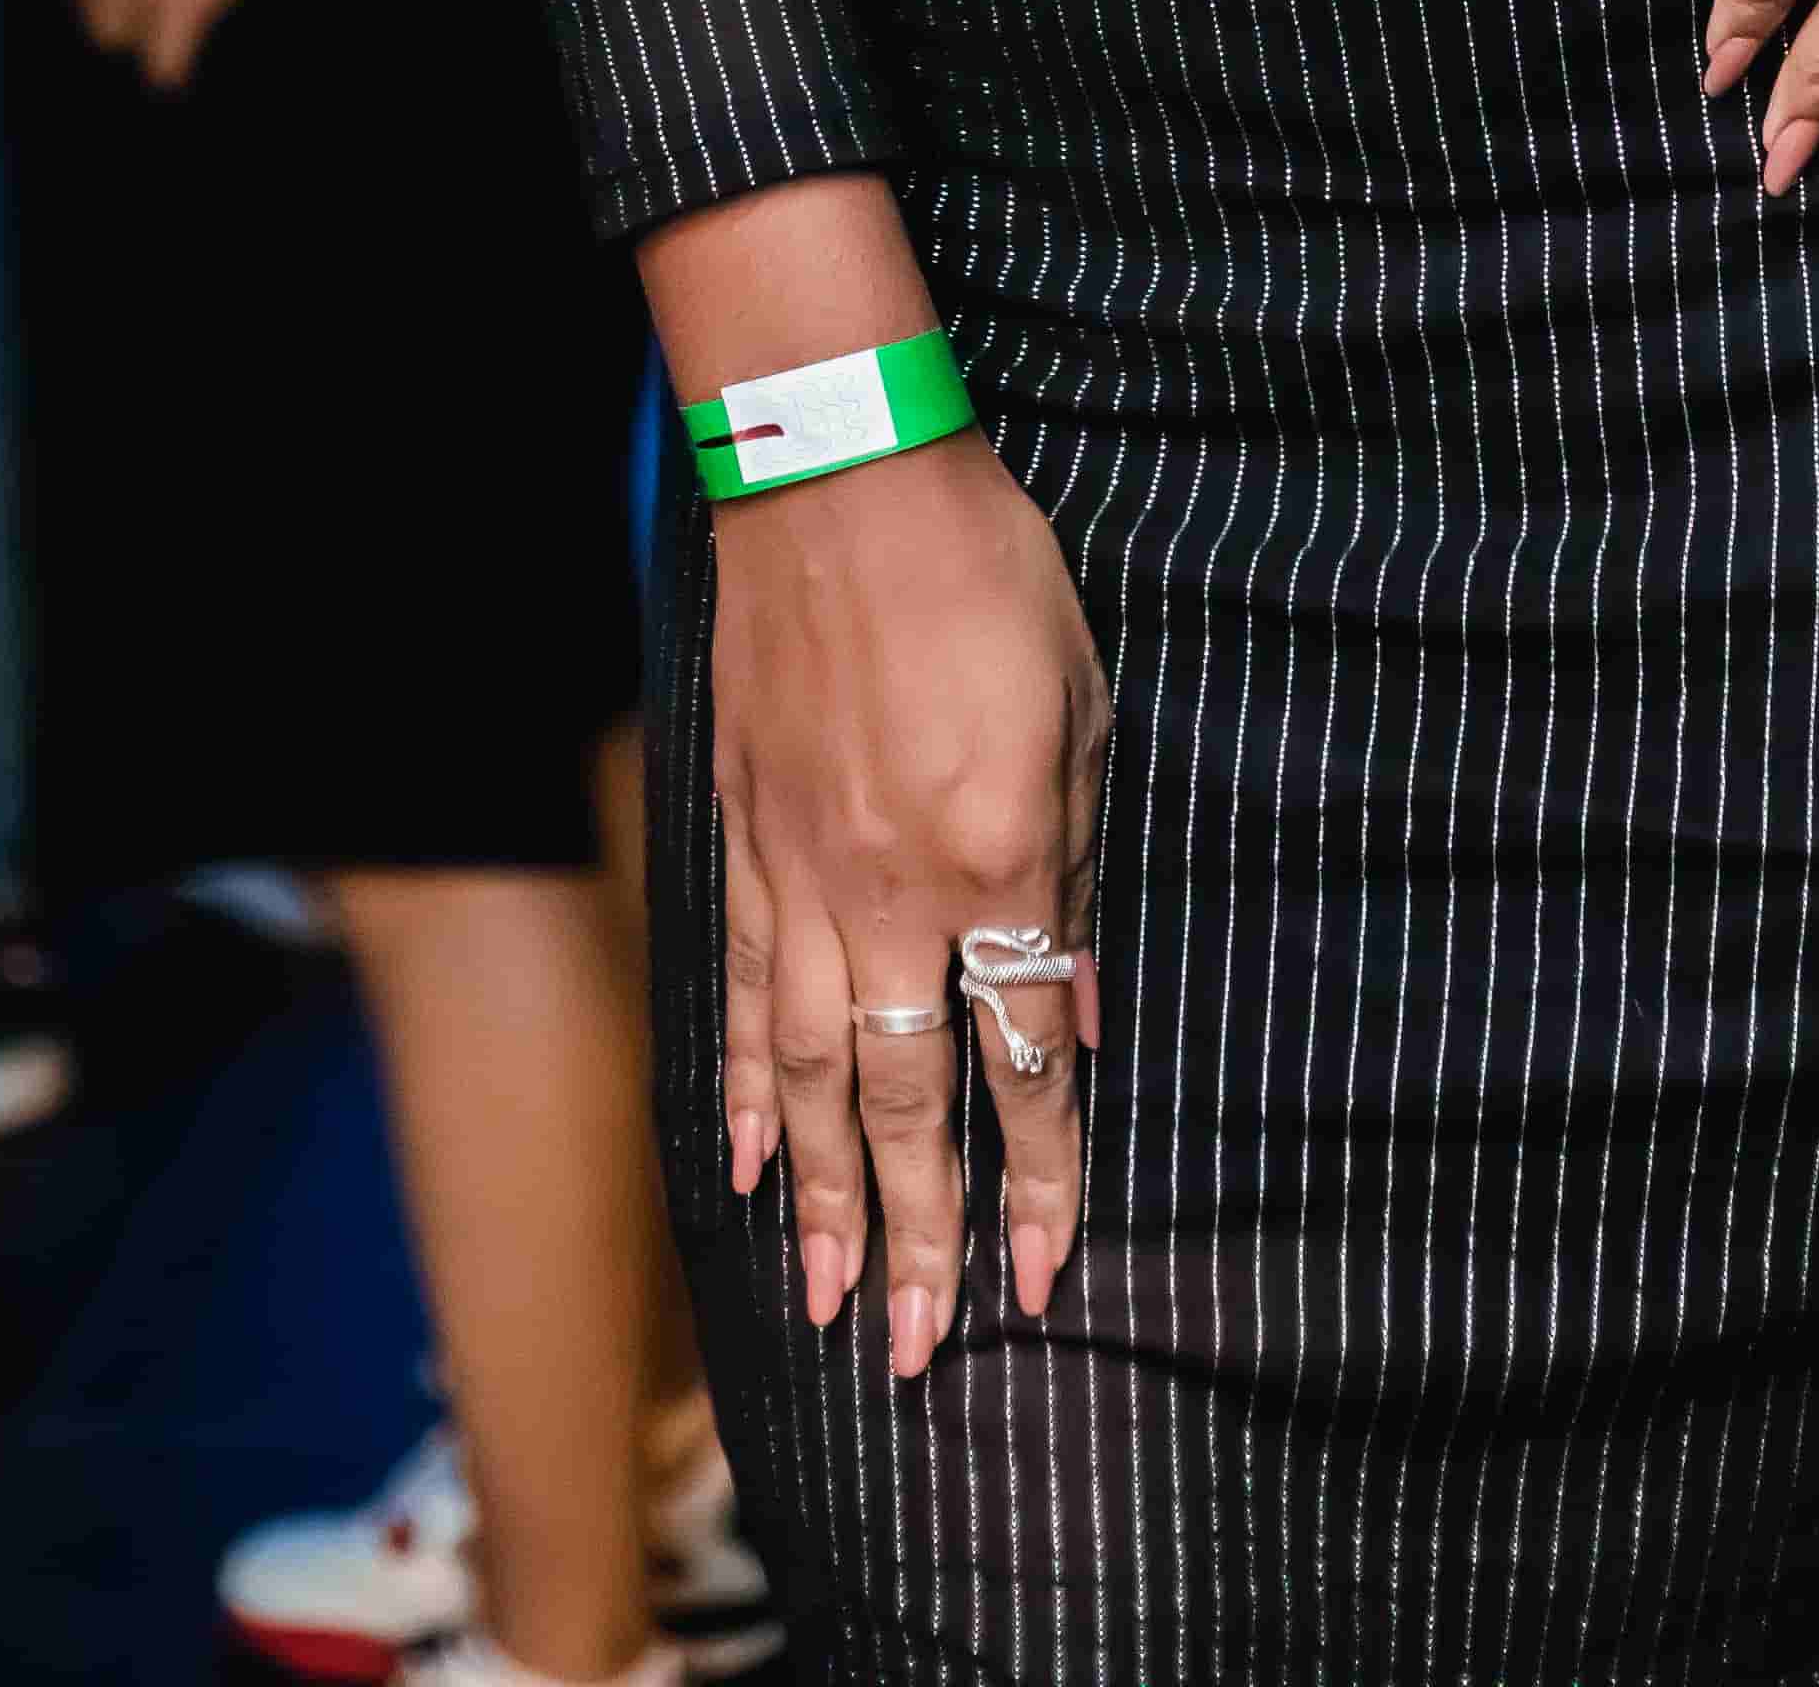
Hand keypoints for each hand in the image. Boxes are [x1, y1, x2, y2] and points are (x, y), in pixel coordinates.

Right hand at [711, 433, 1109, 1375]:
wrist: (838, 468)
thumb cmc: (984, 570)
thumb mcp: (1081, 709)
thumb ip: (1074, 873)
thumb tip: (1073, 1015)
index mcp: (995, 859)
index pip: (1021, 1057)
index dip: (1039, 1173)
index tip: (1046, 1270)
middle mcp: (889, 893)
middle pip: (903, 1099)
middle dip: (922, 1233)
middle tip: (922, 1350)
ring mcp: (799, 873)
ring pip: (806, 1074)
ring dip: (823, 1199)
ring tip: (833, 1302)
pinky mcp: (739, 838)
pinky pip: (736, 991)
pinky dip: (739, 1089)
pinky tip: (746, 1166)